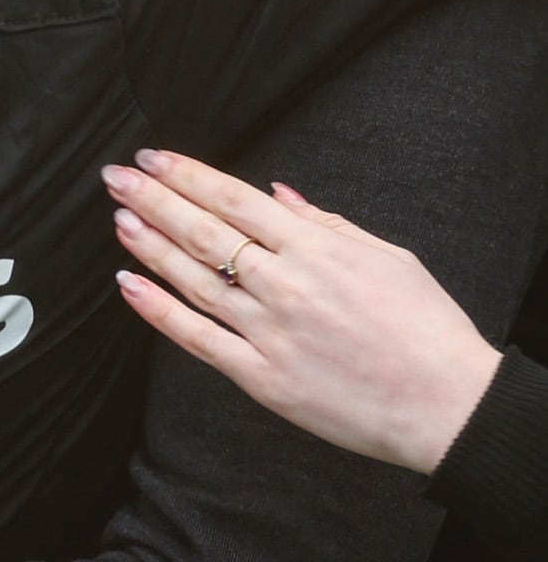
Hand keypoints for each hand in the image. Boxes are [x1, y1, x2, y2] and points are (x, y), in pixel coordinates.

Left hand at [103, 149, 501, 471]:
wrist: (447, 404)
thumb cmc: (425, 327)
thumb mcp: (386, 255)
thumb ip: (326, 223)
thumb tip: (278, 193)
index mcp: (315, 248)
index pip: (234, 198)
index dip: (187, 174)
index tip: (153, 158)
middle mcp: (284, 284)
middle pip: (203, 230)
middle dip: (153, 198)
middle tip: (115, 176)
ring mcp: (269, 332)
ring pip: (193, 279)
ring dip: (149, 245)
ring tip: (118, 218)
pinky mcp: (262, 378)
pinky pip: (199, 340)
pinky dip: (159, 312)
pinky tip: (129, 285)